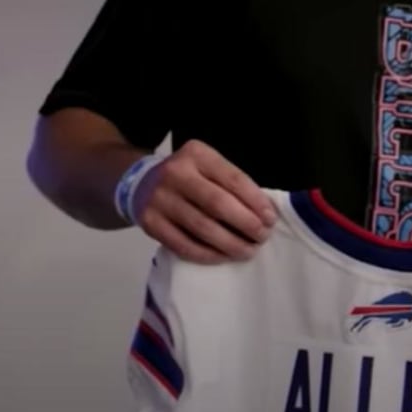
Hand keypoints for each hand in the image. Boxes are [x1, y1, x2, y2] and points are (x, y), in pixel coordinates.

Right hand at [132, 140, 276, 263]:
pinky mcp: (150, 223)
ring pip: (202, 227)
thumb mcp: (208, 165)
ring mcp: (160, 199)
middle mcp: (176, 173)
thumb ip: (232, 183)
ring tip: (248, 251)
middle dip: (245, 223)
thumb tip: (264, 212)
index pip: (233, 178)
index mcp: (197, 154)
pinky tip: (223, 257)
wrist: (141, 183)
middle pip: (217, 203)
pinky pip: (183, 245)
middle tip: (262, 236)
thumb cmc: (189, 176)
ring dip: (230, 243)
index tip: (270, 218)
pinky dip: (207, 254)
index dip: (255, 201)